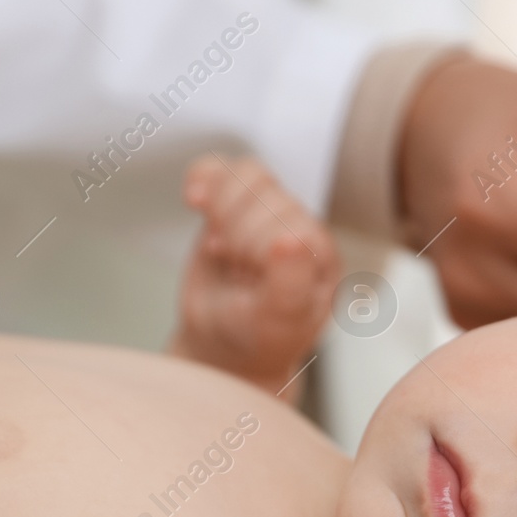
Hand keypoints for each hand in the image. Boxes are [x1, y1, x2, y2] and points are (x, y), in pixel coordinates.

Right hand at [172, 155, 339, 398]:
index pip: (287, 219)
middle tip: (236, 271)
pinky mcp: (234, 207)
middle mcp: (303, 227)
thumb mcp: (277, 322)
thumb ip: (290, 283)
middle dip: (236, 234)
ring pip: (245, 175)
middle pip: (265, 193)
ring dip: (221, 211)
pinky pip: (220, 167)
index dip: (254, 245)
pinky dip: (203, 178)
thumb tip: (292, 239)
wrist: (224, 348)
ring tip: (222, 250)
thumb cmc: (257, 339)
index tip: (247, 280)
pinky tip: (194, 203)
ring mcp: (268, 214)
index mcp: (323, 253)